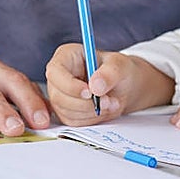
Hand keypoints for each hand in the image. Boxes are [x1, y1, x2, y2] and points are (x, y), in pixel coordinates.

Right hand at [45, 44, 174, 125]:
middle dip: (85, 104)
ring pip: (66, 112)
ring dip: (91, 112)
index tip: (89, 93)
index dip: (69, 85)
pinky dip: (92, 119)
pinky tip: (104, 109)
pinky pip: (73, 122)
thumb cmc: (118, 70)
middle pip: (58, 96)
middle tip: (108, 101)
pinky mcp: (66, 111)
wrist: (124, 86)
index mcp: (66, 57)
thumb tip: (95, 86)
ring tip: (112, 103)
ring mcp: (60, 95)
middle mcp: (59, 76)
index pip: (55, 72)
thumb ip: (109, 73)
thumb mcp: (120, 65)